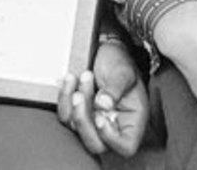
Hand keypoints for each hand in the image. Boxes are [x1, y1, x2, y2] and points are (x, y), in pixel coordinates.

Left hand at [57, 40, 147, 156]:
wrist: (107, 50)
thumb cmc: (120, 62)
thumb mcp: (124, 72)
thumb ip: (115, 88)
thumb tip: (103, 104)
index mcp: (132, 121)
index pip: (126, 146)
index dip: (111, 138)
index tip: (100, 116)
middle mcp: (113, 126)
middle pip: (95, 144)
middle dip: (83, 120)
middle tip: (81, 94)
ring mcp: (94, 121)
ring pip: (76, 128)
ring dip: (74, 102)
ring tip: (84, 76)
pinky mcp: (79, 112)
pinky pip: (65, 115)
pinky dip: (64, 98)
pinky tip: (70, 79)